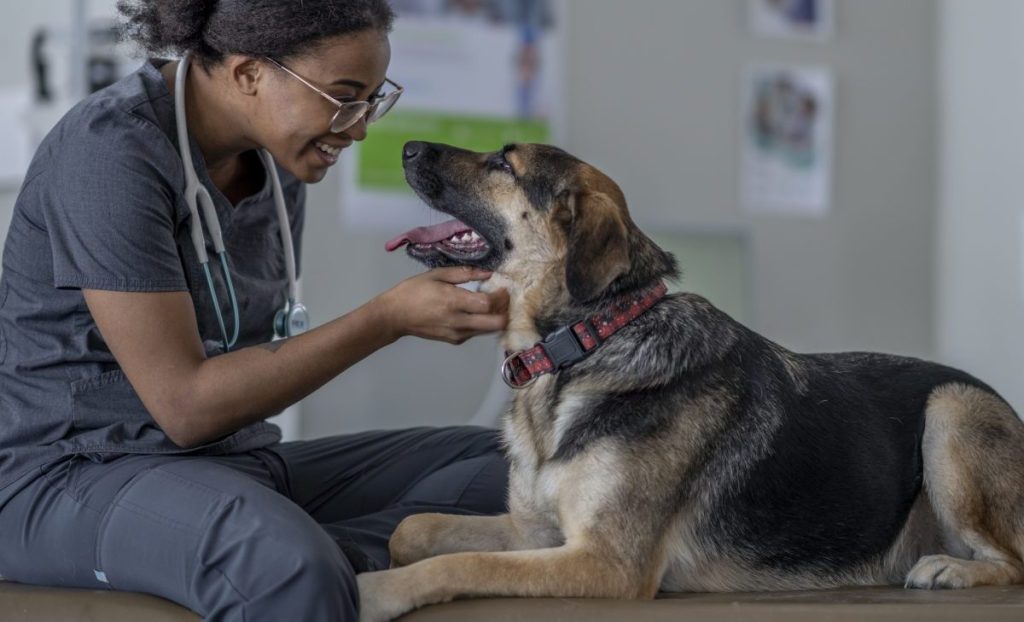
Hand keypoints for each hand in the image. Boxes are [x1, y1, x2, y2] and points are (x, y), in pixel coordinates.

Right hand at [375, 266, 508, 344]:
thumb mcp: (436, 275)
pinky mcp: (455, 340)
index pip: (488, 304)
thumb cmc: (413, 291)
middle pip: (495, 323)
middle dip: (504, 311)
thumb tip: (487, 273)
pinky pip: (477, 332)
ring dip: (495, 317)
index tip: (502, 288)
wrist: (395, 316)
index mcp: (453, 301)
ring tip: (490, 303)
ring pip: (489, 330)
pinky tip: (475, 311)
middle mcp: (458, 321)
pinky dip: (482, 322)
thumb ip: (464, 273)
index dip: (500, 297)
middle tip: (502, 299)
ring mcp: (457, 334)